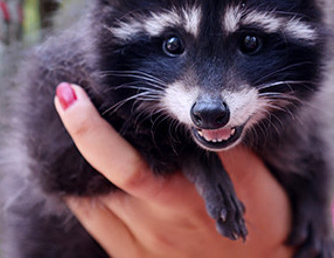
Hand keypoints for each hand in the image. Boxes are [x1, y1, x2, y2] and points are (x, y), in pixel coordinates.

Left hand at [55, 83, 293, 257]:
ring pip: (86, 197)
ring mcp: (137, 244)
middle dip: (80, 133)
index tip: (69, 94)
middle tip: (72, 97)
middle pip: (93, 176)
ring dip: (80, 161)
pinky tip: (98, 170)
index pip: (121, 164)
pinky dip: (87, 189)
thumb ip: (211, 142)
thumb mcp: (246, 173)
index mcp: (180, 199)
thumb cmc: (261, 212)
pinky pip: (92, 219)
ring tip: (90, 129)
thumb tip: (181, 106)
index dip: (88, 130)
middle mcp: (151, 223)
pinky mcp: (129, 255)